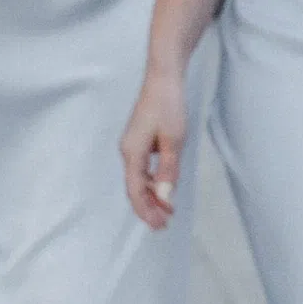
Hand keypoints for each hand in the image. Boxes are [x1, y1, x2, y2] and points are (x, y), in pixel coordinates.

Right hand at [120, 67, 186, 230]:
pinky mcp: (140, 139)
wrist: (163, 78)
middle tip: (164, 225)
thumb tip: (164, 196)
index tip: (159, 225)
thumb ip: (168, 170)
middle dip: (148, 207)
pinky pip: (142, 168)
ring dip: (151, 196)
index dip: (146, 210)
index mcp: (132, 152)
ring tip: (167, 210)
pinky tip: (163, 187)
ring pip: (138, 178)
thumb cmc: (168, 106)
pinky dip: (152, 181)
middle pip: (134, 187)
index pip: (135, 190)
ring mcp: (132, 145)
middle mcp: (128, 150)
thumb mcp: (174, 141)